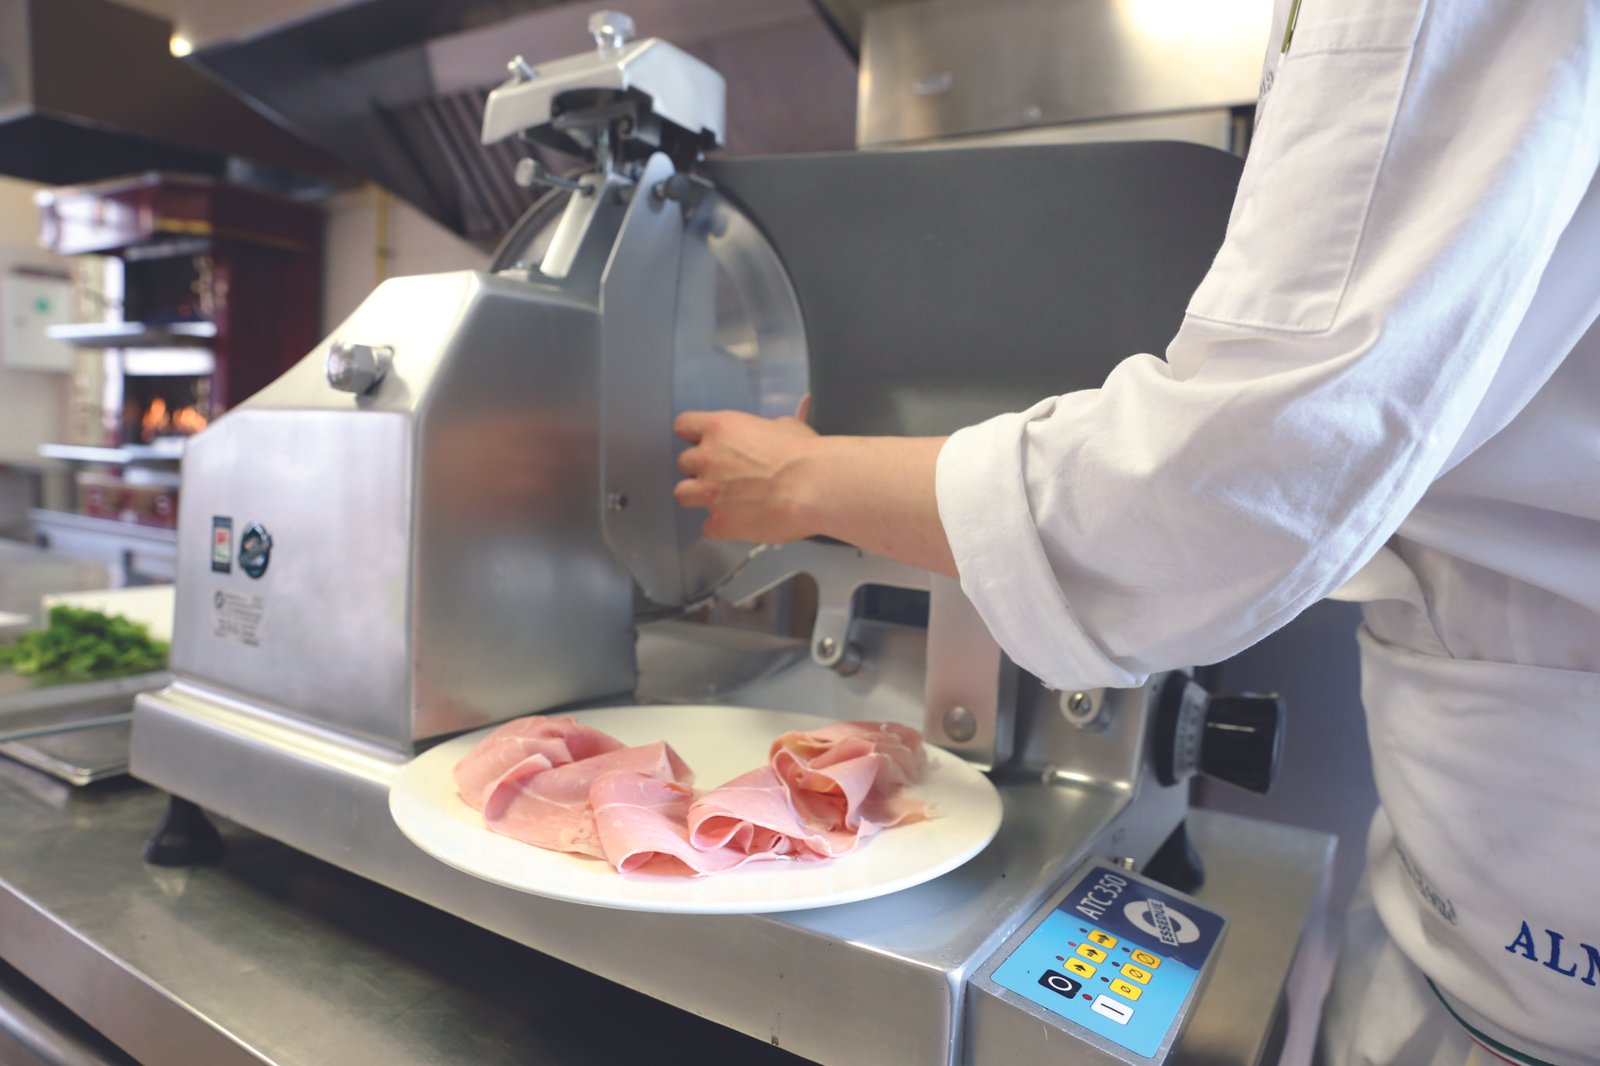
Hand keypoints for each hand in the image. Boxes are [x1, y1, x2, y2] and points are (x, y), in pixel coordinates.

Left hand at [673, 409, 820, 542]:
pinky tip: (740, 524)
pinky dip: (720, 527)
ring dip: (698, 497)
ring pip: (682, 494)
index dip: (692, 436)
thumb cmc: (804, 454)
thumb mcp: (786, 427)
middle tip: (723, 476)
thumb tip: (775, 431)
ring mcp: (709, 492)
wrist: (814, 487)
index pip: (684, 425)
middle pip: (683, 463)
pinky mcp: (719, 523)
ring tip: (723, 501)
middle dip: (701, 470)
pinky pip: (707, 527)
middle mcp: (707, 458)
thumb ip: (767, 430)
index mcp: (720, 428)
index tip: (702, 442)